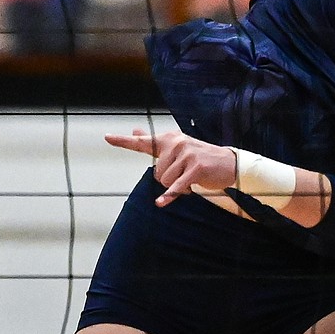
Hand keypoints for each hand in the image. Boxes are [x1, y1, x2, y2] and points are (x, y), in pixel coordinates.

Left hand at [106, 128, 236, 206]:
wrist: (227, 163)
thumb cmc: (197, 157)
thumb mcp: (176, 148)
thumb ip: (154, 143)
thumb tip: (135, 131)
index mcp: (169, 139)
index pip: (143, 142)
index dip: (123, 141)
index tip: (106, 137)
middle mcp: (176, 143)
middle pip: (156, 173)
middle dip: (167, 180)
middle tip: (183, 175)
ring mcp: (186, 154)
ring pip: (164, 181)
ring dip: (175, 187)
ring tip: (189, 179)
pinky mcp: (195, 168)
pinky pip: (175, 187)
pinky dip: (169, 196)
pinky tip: (161, 202)